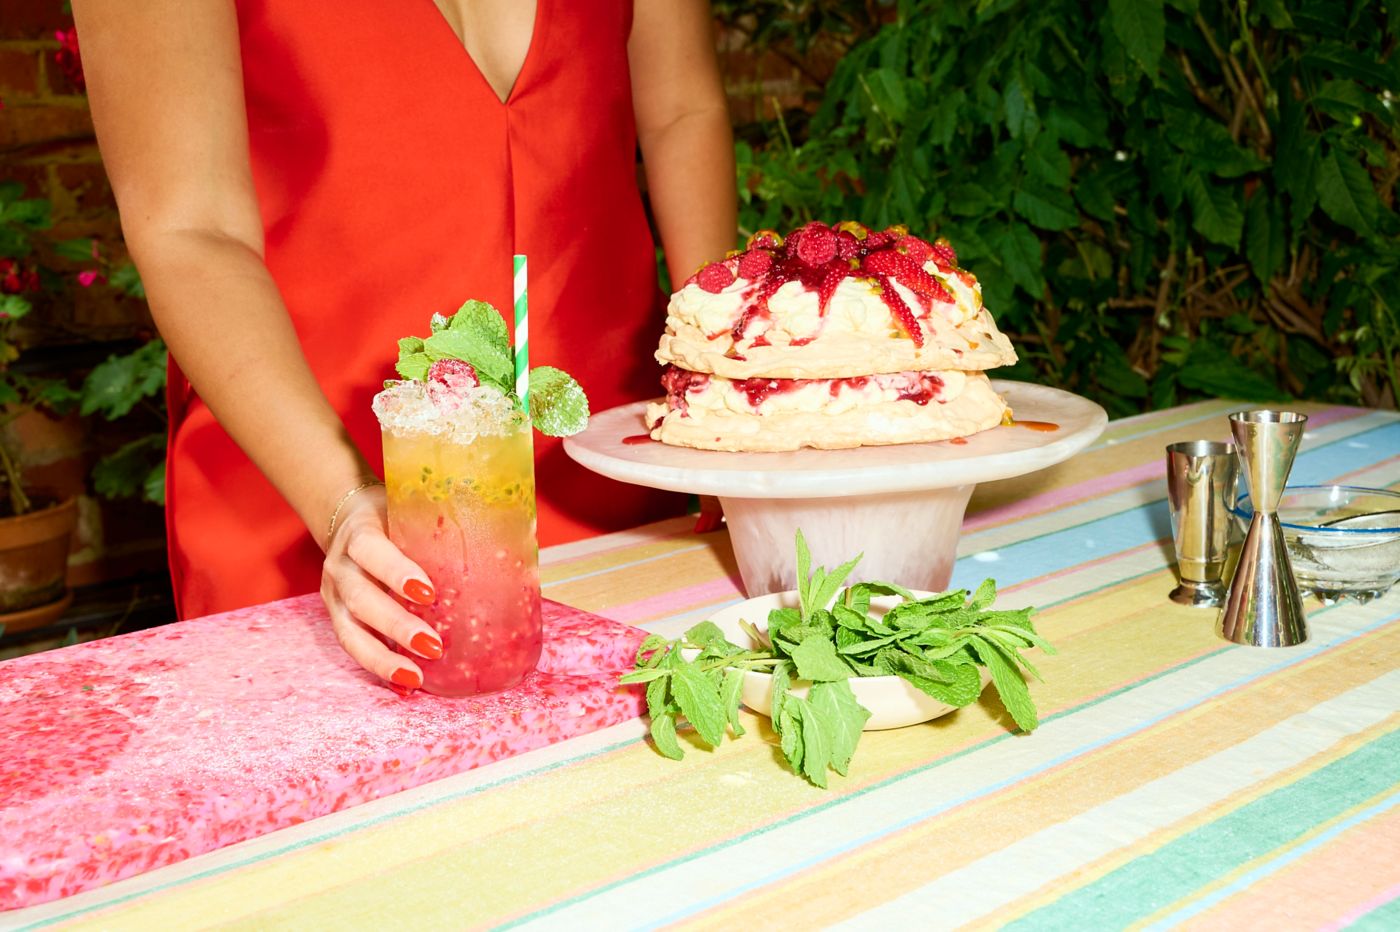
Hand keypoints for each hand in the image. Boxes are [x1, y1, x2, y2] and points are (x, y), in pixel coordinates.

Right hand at [320, 484, 442, 691]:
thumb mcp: (408, 510)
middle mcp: (341, 566)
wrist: (346, 515)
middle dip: (396, 625)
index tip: (429, 592)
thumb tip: (507, 540)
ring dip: (383, 658)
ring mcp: (333, 595)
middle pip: (360, 599)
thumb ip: (438, 526)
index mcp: (358, 533)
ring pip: (350, 631)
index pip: (371, 551)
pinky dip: (379, 668)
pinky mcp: (336, 617)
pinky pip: (353, 647)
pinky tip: (405, 686)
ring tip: (417, 676)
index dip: (396, 572)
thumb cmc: (392, 515)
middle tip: (434, 646)